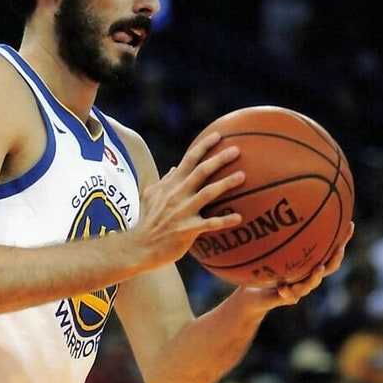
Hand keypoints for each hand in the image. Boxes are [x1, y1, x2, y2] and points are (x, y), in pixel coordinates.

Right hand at [133, 132, 245, 272]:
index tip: (219, 135)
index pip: (188, 160)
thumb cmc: (148, 222)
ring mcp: (182, 212)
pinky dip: (224, 220)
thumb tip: (175, 168)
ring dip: (225, 184)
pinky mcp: (186, 231)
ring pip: (207, 194)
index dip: (204, 146)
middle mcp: (177, 195)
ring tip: (242, 176)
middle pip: (201, 171)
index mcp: (171, 186)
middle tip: (237, 150)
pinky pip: (209, 224)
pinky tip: (239, 218)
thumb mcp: (150, 197)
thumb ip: (164, 181)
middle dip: (219, 159)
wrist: (139, 247)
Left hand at [241, 222, 353, 308]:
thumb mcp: (271, 248)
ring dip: (315, 277)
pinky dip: (286, 292)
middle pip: (329, 268)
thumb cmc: (265, 269)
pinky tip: (282, 287)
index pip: (332, 250)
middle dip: (335, 258)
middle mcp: (307, 276)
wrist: (253, 294)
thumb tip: (285, 203)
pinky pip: (287, 297)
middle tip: (339, 248)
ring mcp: (297, 289)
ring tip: (318, 269)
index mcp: (310, 264)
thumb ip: (279, 233)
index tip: (351, 224)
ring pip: (310, 285)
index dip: (343, 240)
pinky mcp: (283, 299)